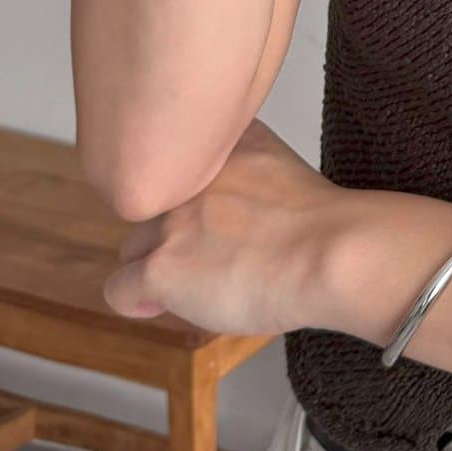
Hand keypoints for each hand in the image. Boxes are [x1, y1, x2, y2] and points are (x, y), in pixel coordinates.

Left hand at [101, 117, 354, 336]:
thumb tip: (242, 212)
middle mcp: (189, 177)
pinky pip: (119, 289)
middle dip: (173, 234)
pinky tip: (161, 305)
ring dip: (157, 266)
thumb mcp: (285, 169)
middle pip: (153, 209)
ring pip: (133, 249)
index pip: (182, 163)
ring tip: (198, 284)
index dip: (196, 199)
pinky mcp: (160, 268)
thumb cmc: (325, 227)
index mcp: (226, 145)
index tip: (218, 220)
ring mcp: (172, 221)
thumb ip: (252, 174)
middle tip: (211, 258)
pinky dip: (138, 302)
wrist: (332, 253)